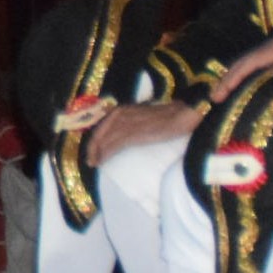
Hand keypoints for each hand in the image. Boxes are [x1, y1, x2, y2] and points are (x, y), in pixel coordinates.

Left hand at [86, 100, 200, 168]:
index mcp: (124, 109)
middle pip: (100, 131)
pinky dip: (106, 153)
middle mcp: (122, 113)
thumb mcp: (144, 117)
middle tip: (90, 161)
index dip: (95, 138)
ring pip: (105, 139)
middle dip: (92, 147)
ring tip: (94, 163)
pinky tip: (102, 161)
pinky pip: (114, 144)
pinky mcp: (133, 133)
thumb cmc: (168, 117)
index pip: (103, 124)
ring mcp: (127, 123)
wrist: (182, 115)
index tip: (92, 149)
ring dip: (97, 152)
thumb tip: (126, 134)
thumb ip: (133, 122)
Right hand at [216, 7, 272, 92]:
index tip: (220, 92)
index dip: (233, 77)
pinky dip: (249, 79)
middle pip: (243, 64)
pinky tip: (248, 90)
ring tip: (224, 96)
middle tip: (213, 99)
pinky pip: (261, 70)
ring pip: (250, 67)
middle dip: (227, 80)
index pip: (248, 63)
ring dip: (236, 79)